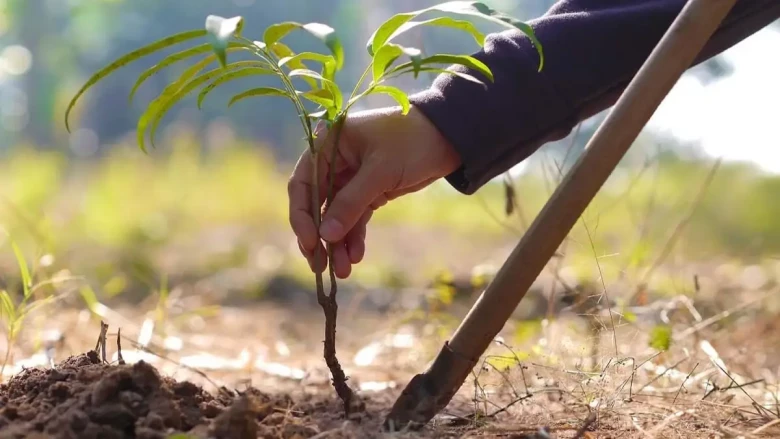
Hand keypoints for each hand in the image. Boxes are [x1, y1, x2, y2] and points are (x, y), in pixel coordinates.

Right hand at [288, 104, 460, 278]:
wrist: (450, 137)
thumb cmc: (412, 141)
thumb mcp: (380, 171)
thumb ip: (351, 202)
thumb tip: (325, 236)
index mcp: (329, 144)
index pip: (303, 183)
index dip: (302, 215)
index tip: (311, 242)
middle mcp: (335, 162)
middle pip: (317, 204)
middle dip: (320, 236)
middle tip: (319, 266)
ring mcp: (351, 178)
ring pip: (336, 216)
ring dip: (337, 243)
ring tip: (343, 270)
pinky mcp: (369, 191)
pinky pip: (355, 218)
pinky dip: (354, 237)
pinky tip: (356, 256)